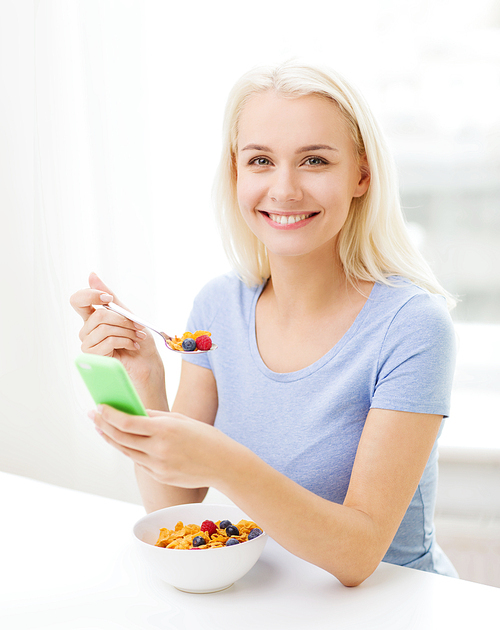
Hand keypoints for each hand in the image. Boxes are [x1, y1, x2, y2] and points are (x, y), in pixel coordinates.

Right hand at [70, 273, 164, 398]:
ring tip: (137, 338)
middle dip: (123, 319)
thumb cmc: (139, 340)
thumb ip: (110, 298)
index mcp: (93, 317)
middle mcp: (87, 330)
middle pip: (99, 314)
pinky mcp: (94, 357)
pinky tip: (132, 346)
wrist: (148, 363)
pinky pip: (108, 341)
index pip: (78, 300)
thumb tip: (91, 275)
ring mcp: (88, 344)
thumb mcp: (128, 314)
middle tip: (137, 327)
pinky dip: (125, 341)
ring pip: (104, 327)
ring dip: (127, 331)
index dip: (91, 295)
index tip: (108, 298)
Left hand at [89, 405, 228, 488]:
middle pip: (121, 438)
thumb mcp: (181, 420)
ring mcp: (158, 465)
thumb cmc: (206, 437)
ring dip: (112, 439)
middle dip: (103, 425)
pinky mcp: (160, 476)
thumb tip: (135, 412)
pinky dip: (130, 450)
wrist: (224, 465)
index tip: (98, 406)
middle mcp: (158, 449)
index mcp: (164, 430)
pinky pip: (140, 461)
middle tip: (93, 415)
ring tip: (102, 428)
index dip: (108, 415)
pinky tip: (125, 442)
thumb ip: (156, 417)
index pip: (127, 422)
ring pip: (126, 451)